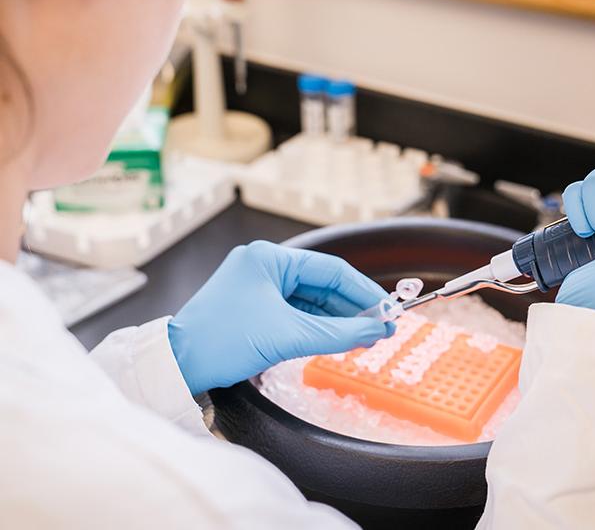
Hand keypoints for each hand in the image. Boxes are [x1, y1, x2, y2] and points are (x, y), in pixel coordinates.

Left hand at [168, 242, 392, 394]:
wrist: (176, 365)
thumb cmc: (223, 341)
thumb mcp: (288, 336)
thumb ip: (338, 333)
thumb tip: (376, 331)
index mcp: (269, 258)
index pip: (330, 270)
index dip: (363, 291)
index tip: (388, 311)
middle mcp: (264, 266)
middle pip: (322, 285)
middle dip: (353, 308)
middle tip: (382, 329)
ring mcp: (258, 287)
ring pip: (311, 301)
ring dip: (337, 320)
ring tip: (366, 338)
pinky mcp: (254, 308)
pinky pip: (296, 313)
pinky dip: (318, 326)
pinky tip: (340, 339)